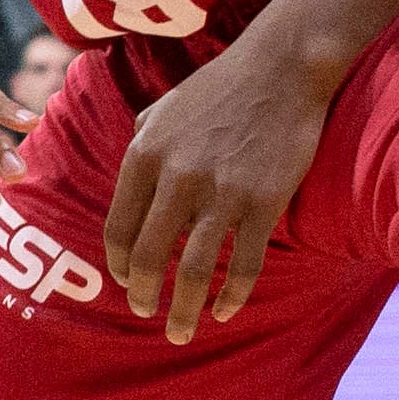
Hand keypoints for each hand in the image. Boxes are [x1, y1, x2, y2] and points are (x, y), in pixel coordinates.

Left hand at [102, 36, 330, 342]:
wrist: (280, 67)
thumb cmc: (218, 88)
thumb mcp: (161, 109)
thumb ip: (139, 147)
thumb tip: (130, 187)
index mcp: (144, 155)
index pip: (118, 228)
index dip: (118, 265)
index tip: (126, 282)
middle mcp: (176, 178)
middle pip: (147, 257)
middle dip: (143, 296)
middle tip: (146, 314)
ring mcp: (221, 192)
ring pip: (192, 271)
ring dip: (182, 310)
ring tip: (180, 332)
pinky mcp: (263, 202)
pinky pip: (243, 264)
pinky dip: (232, 295)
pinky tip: (225, 310)